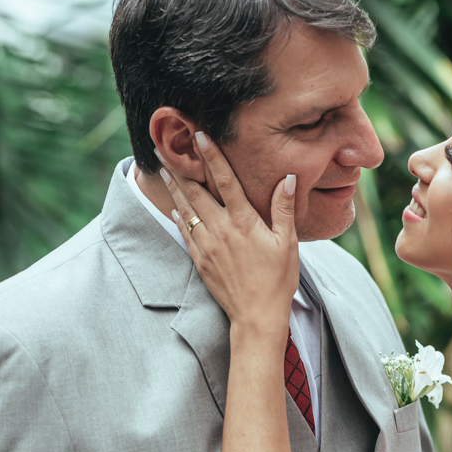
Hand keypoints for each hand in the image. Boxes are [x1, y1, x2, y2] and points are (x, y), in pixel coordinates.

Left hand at [160, 133, 298, 333]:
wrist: (256, 316)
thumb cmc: (277, 280)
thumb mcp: (287, 243)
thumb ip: (284, 208)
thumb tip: (288, 178)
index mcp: (243, 221)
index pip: (225, 180)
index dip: (212, 156)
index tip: (200, 135)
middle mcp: (221, 230)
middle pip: (196, 191)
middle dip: (180, 167)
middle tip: (165, 148)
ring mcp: (207, 246)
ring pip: (187, 210)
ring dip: (174, 189)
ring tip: (163, 171)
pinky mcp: (200, 261)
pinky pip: (185, 233)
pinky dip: (179, 217)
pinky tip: (174, 208)